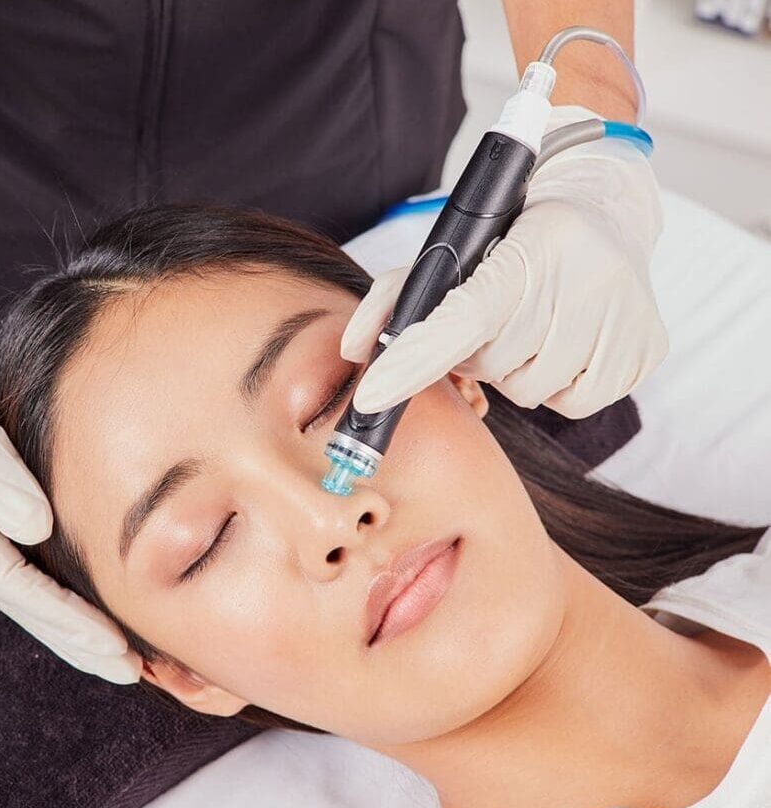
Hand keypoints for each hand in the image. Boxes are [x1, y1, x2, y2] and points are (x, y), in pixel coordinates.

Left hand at [340, 105, 668, 419]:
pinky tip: (565, 342)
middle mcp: (585, 281)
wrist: (605, 212)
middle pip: (494, 367)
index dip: (412, 363)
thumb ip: (392, 297)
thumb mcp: (450, 251)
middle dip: (479, 353)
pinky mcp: (646, 351)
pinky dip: (557, 383)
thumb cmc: (513, 237)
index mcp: (530, 252)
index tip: (371, 399)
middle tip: (496, 317)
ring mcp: (623, 320)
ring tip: (532, 323)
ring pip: (530, 391)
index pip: (460, 321)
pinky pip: (573, 404)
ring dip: (517, 368)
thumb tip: (353, 351)